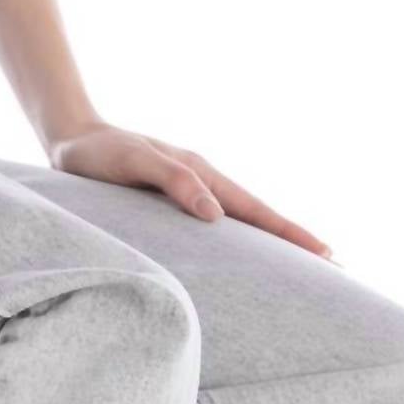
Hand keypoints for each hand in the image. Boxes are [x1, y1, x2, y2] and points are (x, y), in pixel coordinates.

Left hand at [49, 123, 330, 257]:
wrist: (70, 136)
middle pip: (258, 215)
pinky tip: (243, 256)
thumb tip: (215, 217)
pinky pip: (218, 223)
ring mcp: (191, 190)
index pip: (256, 209)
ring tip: (298, 267)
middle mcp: (202, 181)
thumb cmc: (97, 153)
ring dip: (270, 242)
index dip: (289, 233)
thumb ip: (174, 183)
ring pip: (241, 220)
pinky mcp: (174, 200)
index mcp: (200, 174)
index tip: (323, 253)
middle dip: (294, 240)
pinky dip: (239, 238)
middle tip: (333, 265)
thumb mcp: (135, 163)